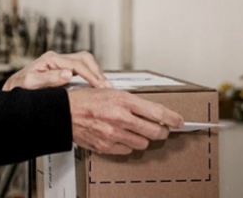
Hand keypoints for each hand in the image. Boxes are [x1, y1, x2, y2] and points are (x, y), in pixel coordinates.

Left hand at [2, 51, 109, 90]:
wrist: (12, 88)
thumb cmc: (19, 87)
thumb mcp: (30, 84)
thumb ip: (48, 78)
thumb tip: (68, 74)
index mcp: (50, 59)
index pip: (77, 64)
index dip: (91, 75)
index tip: (101, 87)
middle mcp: (56, 58)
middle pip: (84, 58)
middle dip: (98, 72)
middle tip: (107, 87)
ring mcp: (59, 62)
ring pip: (85, 61)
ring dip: (96, 72)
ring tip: (105, 87)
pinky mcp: (61, 68)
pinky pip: (81, 68)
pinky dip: (91, 75)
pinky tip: (96, 85)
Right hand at [68, 87, 183, 154]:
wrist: (64, 113)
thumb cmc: (85, 100)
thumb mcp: (110, 91)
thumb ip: (130, 102)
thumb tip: (150, 110)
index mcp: (123, 100)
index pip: (156, 111)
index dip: (171, 118)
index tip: (178, 121)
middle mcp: (120, 118)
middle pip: (154, 131)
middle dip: (161, 131)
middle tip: (161, 129)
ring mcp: (114, 134)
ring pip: (143, 142)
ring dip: (143, 138)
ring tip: (137, 131)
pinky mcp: (107, 146)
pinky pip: (128, 150)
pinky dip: (128, 145)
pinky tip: (123, 137)